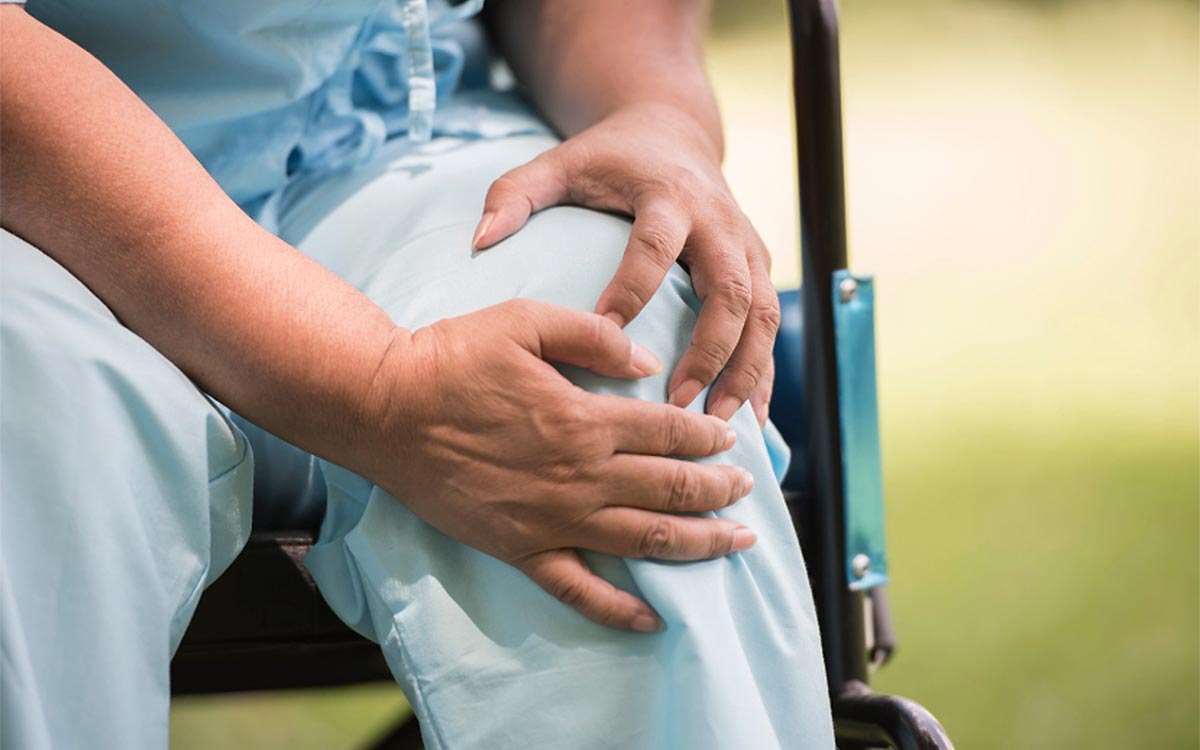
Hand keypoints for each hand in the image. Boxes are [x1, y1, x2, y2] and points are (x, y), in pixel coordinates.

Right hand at [361, 299, 755, 631]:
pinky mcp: (520, 548)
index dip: (708, 436)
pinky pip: (579, 589)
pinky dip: (620, 608)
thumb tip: (647, 362)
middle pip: (671, 489)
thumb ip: (594, 336)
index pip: (670, 431)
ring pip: (644, 540)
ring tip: (736, 544)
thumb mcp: (526, 321)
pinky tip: (654, 618)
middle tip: (747, 491)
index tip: (730, 439)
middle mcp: (580, 476)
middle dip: (720, 491)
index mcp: (585, 419)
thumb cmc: (453, 359)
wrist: (386, 409)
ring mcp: (552, 520)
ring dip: (698, 544)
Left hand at [472, 102, 778, 426]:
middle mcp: (718, 222)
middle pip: (731, 290)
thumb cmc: (610, 159)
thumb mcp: (561, 163)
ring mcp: (746, 245)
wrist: (674, 134)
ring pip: (762, 313)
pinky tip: (753, 419)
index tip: (607, 336)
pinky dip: (764, 372)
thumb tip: (480, 239)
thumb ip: (516, 193)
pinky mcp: (759, 266)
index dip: (635, 289)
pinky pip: (770, 326)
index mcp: (668, 196)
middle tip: (680, 404)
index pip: (656, 245)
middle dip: (711, 350)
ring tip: (718, 423)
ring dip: (746, 371)